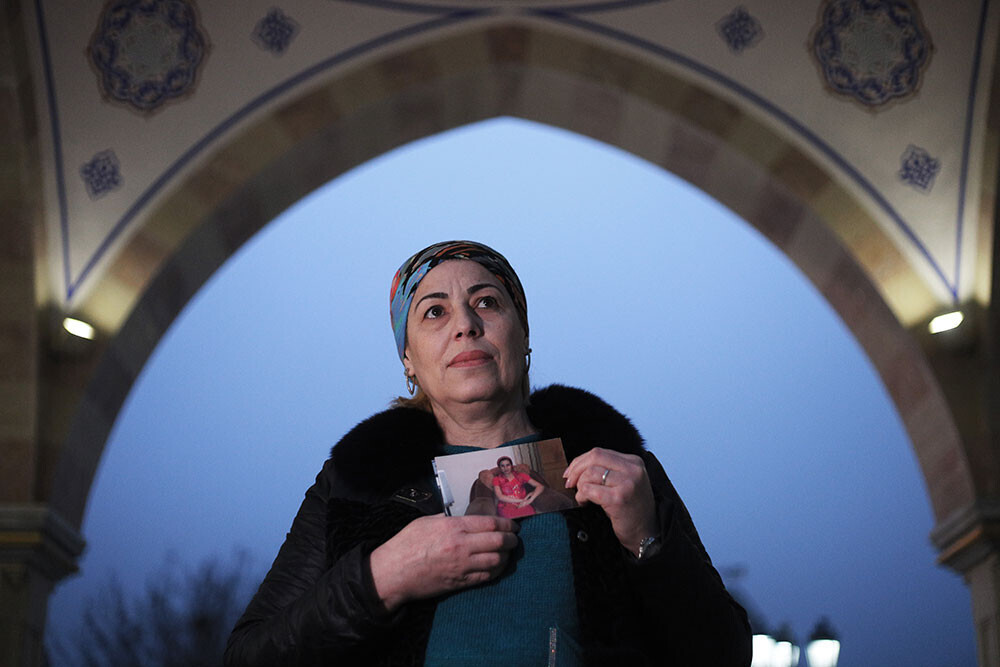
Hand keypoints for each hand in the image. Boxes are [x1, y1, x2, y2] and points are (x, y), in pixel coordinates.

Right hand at [369, 514, 519, 610]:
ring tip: (507, 553)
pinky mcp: (459, 582)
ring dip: (506, 556)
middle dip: (511, 540)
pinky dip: (496, 571)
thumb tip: (461, 519)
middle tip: (515, 539)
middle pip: (498, 542)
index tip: (512, 525)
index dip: (506, 524)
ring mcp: (462, 566)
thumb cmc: (405, 545)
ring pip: (496, 561)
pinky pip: (486, 577)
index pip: (490, 524)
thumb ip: (446, 519)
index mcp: (453, 527)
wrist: (393, 573)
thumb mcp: (425, 522)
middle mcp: (461, 546)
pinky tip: (496, 567)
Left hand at [563, 448, 657, 555]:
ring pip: (590, 473)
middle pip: (594, 457)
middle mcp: (633, 469)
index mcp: (634, 462)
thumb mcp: (625, 482)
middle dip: (576, 470)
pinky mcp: (618, 498)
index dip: (580, 461)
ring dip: (580, 486)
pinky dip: (581, 496)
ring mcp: (627, 483)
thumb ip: (608, 470)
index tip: (570, 473)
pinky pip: (589, 489)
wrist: (646, 533)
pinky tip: (585, 503)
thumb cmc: (631, 510)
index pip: (599, 452)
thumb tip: (577, 466)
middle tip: (569, 483)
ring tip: (583, 497)